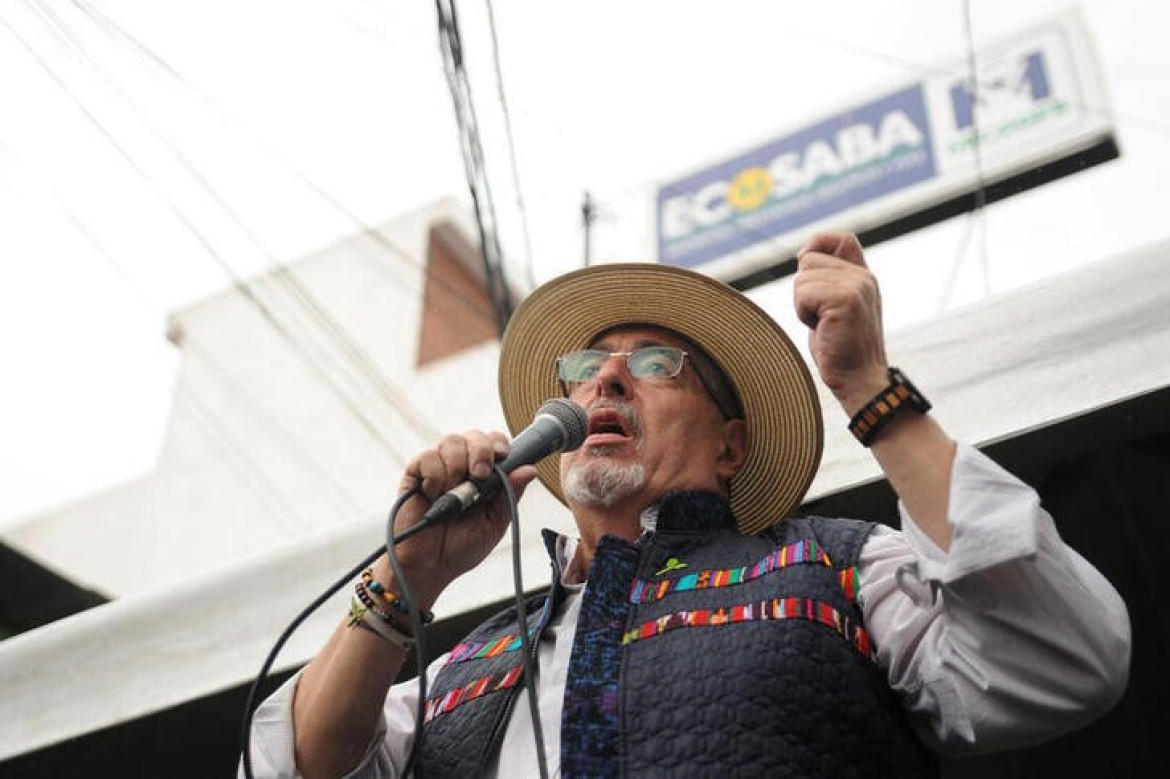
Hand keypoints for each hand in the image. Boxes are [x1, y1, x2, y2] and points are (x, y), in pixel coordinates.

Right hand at [386, 430, 538, 607]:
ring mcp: (438, 468)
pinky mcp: (415, 474)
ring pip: (451, 441)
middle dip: (481, 450)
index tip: (503, 455)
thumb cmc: (462, 547)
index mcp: (483, 476)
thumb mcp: (494, 523)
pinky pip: (428, 457)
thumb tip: (530, 470)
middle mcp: (461, 467)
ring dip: (458, 466)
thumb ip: (510, 494)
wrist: (430, 567)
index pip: (493, 443)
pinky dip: (435, 476)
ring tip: (455, 494)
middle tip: (480, 475)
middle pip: (474, 435)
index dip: (499, 443)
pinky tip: (434, 496)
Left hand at [793, 231, 889, 414]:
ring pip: (802, 278)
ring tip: (824, 325)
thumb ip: (827, 281)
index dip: (818, 244)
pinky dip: (803, 313)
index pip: (841, 239)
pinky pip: (803, 293)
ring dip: (803, 305)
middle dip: (804, 290)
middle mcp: (864, 277)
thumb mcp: (835, 307)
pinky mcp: (845, 300)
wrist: (860, 381)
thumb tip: (803, 254)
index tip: (808, 269)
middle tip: (822, 317)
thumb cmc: (841, 350)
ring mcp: (857, 287)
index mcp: (864, 276)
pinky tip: (822, 329)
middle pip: (809, 260)